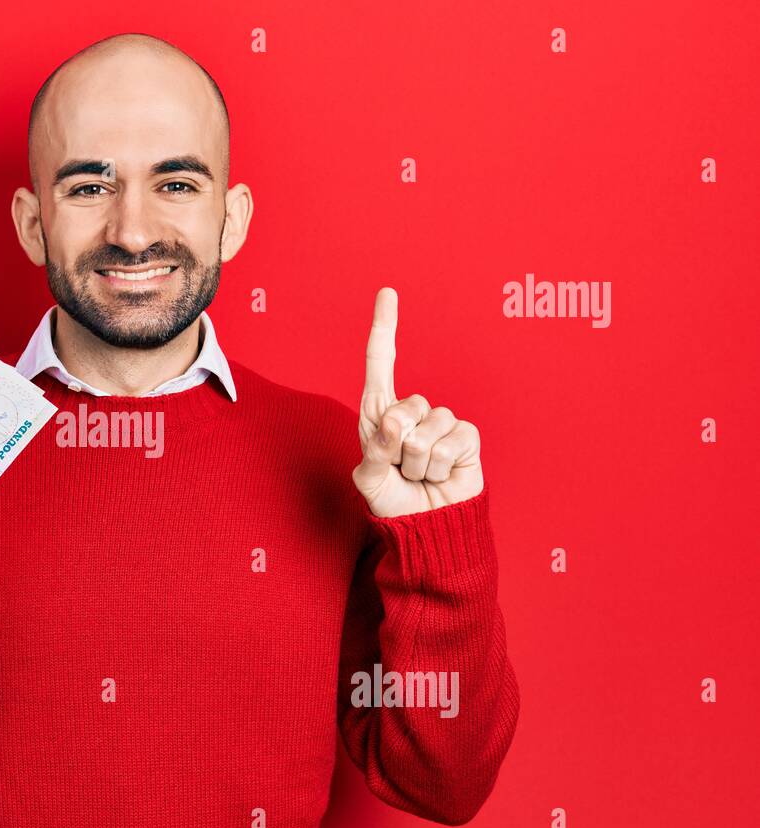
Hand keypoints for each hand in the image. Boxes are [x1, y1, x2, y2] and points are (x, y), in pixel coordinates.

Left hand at [353, 287, 484, 516]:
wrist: (428, 525)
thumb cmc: (393, 501)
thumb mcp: (369, 482)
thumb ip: (376, 454)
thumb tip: (397, 424)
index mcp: (379, 414)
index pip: (380, 365)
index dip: (384, 329)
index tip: (388, 293)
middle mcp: (410, 412)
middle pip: (404, 408)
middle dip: (398, 447)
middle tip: (401, 470)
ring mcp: (440, 423)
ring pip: (427, 431)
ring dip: (418, 464)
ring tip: (419, 476)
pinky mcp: (466, 437)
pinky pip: (451, 443)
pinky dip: (440, 467)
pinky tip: (440, 476)